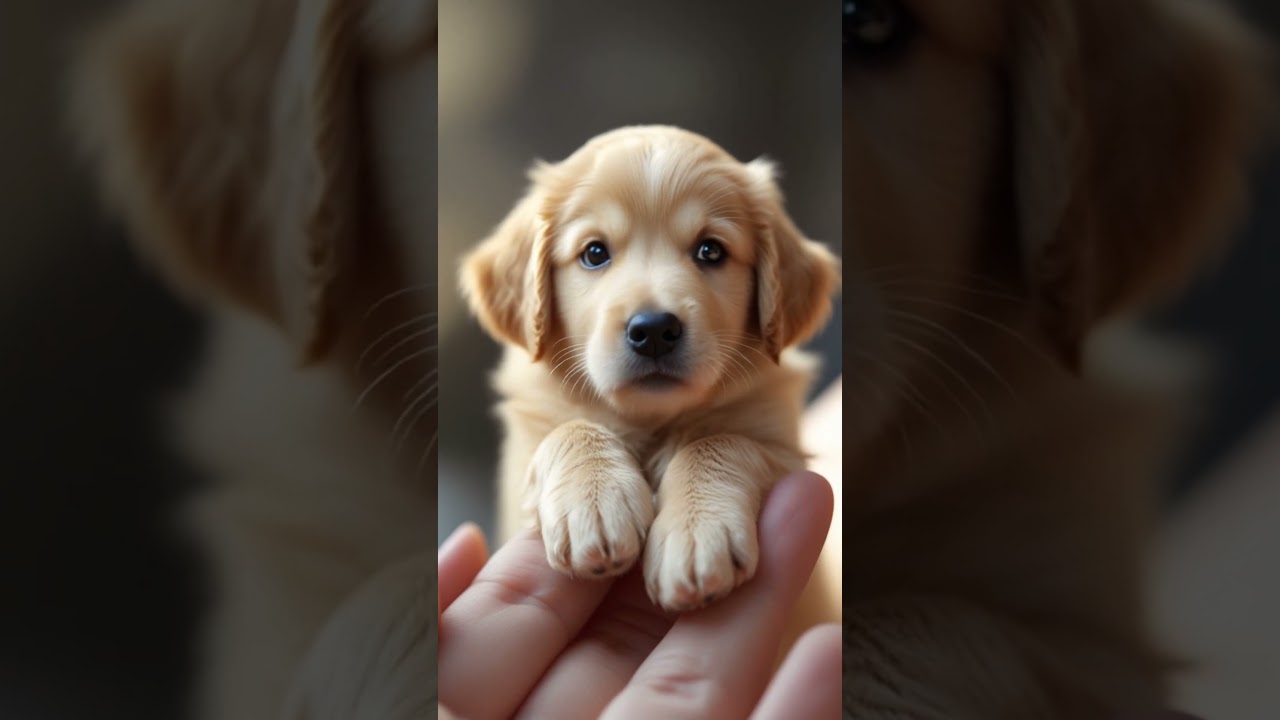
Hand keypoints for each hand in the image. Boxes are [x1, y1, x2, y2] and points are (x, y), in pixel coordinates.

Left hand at [437, 471, 839, 719]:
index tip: (647, 471)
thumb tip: (468, 539)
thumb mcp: (404, 697)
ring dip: (764, 595)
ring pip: (704, 688)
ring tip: (809, 497)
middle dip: (704, 541)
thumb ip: (424, 627)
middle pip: (639, 637)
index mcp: (475, 710)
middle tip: (773, 466)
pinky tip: (831, 650)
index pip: (538, 610)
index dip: (598, 530)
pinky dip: (796, 712)